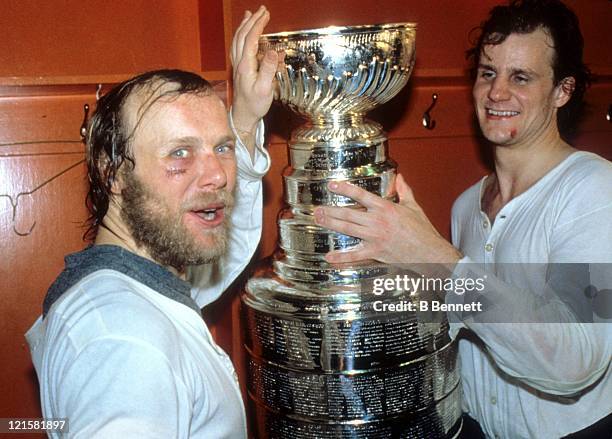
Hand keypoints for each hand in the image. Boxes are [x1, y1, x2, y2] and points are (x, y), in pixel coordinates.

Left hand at [230, 6, 282, 153]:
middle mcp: (239, 63)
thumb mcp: (265, 89)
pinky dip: (241, 36)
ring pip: (237, 40)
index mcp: (246, 66)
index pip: (251, 39)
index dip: (258, 25)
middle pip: (242, 36)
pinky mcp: (239, 69)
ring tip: (250, 15)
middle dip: (252, 21)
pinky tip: (245, 33)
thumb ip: (269, 69)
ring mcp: (238, 65)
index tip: (266, 15)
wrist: (243, 116)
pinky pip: (237, 47)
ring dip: (244, 26)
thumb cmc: (255, 105)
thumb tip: (273, 51)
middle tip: (262, 10)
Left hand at [313, 174, 462, 265]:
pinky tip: (329, 257)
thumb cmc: (422, 230)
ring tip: (319, 220)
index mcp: (386, 208)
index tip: (332, 185)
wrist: (429, 252)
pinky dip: (341, 257)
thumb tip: (400, 178)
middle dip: (331, 210)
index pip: (361, 195)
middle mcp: (378, 221)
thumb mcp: (413, 207)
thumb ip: (404, 191)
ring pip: (348, 229)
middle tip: (317, 209)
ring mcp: (375, 237)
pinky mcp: (376, 252)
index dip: (344, 189)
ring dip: (331, 224)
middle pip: (349, 213)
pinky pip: (355, 255)